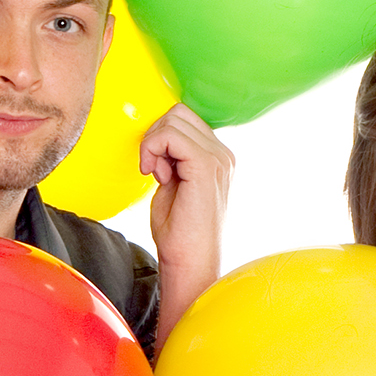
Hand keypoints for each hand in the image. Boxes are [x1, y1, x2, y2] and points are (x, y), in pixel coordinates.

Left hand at [139, 103, 232, 347]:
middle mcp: (223, 154)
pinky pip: (170, 135)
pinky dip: (153, 149)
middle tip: (153, 169)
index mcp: (217, 157)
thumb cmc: (179, 232)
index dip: (160, 136)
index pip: (184, 118)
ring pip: (173, 120)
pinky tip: (155, 175)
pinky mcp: (206, 167)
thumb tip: (158, 136)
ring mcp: (218, 159)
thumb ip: (171, 158)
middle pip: (178, 113)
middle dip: (155, 136)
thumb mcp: (174, 184)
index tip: (156, 167)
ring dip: (152, 144)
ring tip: (156, 174)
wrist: (190, 263)